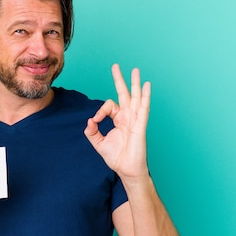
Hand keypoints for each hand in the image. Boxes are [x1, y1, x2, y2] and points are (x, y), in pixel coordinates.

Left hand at [84, 64, 150, 179]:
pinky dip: (145, 96)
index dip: (100, 111)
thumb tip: (89, 121)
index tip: (96, 120)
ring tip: (136, 70)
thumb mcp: (99, 143)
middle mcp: (128, 117)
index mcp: (118, 120)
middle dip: (120, 79)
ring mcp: (135, 119)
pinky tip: (147, 85)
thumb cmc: (117, 158)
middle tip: (116, 66)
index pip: (109, 106)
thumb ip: (92, 132)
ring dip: (135, 83)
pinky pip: (143, 108)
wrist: (127, 170)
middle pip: (124, 94)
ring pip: (135, 97)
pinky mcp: (140, 125)